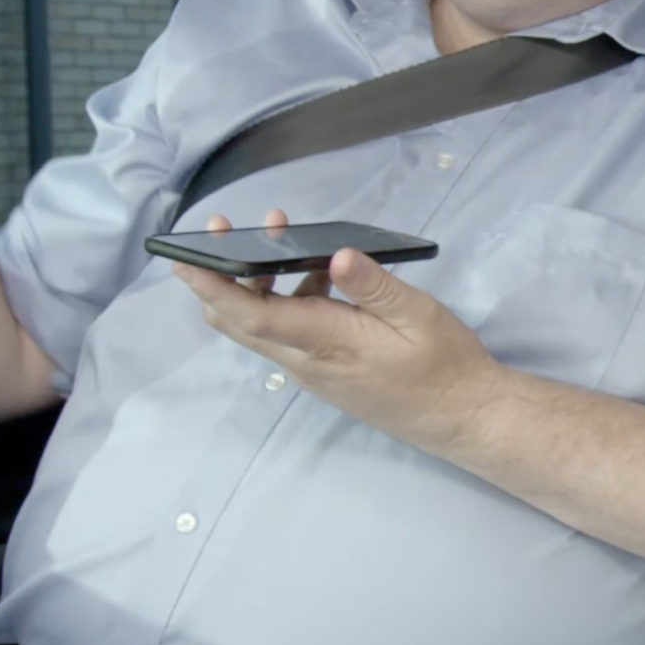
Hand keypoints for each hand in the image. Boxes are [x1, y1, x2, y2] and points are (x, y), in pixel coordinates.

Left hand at [171, 209, 498, 450]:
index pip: (251, 314)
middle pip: (238, 321)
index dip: (213, 285)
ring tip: (282, 234)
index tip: (183, 258)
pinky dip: (283, 297)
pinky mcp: (325, 371)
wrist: (462, 416)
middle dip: (219, 276)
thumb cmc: (445, 365)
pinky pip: (286, 332)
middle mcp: (307, 360)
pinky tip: (317, 273)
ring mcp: (314, 369)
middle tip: (226, 228)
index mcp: (326, 341)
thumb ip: (375, 285)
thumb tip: (336, 255)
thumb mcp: (419, 316)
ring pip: (260, 326)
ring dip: (254, 282)